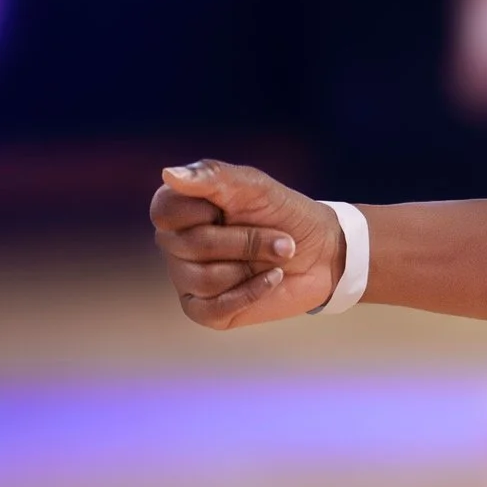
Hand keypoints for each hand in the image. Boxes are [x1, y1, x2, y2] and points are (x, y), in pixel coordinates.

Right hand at [151, 160, 342, 328]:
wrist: (322, 252)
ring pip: (206, 278)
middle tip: (278, 237)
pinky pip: (215, 308)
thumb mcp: (253, 186)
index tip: (234, 207)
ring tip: (276, 256)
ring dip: (253, 265)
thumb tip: (169, 174)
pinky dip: (251, 293)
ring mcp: (186, 279)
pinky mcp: (205, 311)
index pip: (165, 212)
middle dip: (247, 240)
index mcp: (174, 209)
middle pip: (193, 246)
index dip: (206, 211)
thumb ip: (212, 175)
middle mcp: (173, 244)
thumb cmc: (282, 213)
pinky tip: (273, 278)